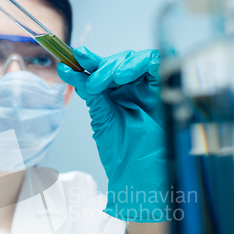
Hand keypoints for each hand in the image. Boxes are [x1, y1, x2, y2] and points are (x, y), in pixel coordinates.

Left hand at [57, 47, 168, 221]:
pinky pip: (156, 62)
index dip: (87, 62)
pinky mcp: (165, 88)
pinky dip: (139, 63)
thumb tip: (68, 70)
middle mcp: (133, 89)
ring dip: (117, 65)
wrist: (139, 174)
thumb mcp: (101, 119)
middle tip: (91, 83)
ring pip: (136, 58)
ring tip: (104, 80)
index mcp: (116, 95)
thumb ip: (91, 94)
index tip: (72, 60)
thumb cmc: (122, 153)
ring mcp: (149, 88)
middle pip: (119, 61)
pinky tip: (122, 76)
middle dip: (101, 66)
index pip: (102, 69)